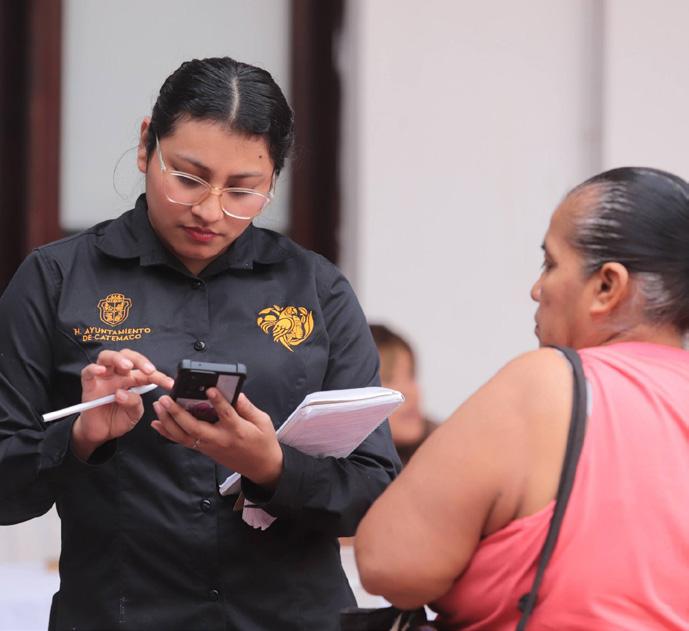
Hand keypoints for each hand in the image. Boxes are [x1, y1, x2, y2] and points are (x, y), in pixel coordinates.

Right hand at [72, 349, 173, 460]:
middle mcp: (118, 375)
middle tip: (149, 370)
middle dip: (140, 360)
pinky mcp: (89, 386)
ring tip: (127, 367)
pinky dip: (93, 368)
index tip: (170, 384)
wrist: (102, 433)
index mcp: (133, 380)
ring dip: (119, 359)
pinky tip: (101, 370)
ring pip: (107, 357)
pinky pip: (87, 372)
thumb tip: (122, 393)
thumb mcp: (134, 414)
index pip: (146, 373)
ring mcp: (103, 378)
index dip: (159, 376)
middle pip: (127, 356)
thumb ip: (134, 403)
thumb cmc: (118, 420)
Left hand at [151, 391, 283, 489]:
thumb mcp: (262, 421)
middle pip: (194, 427)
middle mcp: (219, 439)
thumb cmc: (263, 442)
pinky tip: (157, 423)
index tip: (209, 389)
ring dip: (168, 421)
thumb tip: (234, 392)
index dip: (217, 401)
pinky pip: (183, 441)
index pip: (225, 414)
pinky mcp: (204, 450)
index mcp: (237, 430)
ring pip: (184, 435)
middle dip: (178, 413)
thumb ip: (247, 406)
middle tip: (166, 398)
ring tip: (159, 406)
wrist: (261, 467)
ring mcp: (209, 446)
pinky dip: (168, 433)